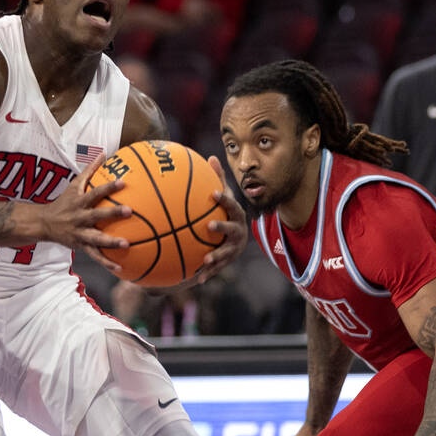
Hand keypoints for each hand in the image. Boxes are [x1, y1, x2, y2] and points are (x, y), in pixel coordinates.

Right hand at [44, 152, 131, 271]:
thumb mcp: (74, 185)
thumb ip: (90, 169)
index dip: (108, 187)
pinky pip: (95, 256)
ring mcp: (80, 233)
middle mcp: (80, 218)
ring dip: (111, 242)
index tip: (123, 181)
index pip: (95, 192)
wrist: (44, 223)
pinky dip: (106, 263)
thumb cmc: (64, 202)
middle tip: (130, 212)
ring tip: (127, 244)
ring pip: (96, 239)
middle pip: (97, 215)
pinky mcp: (80, 246)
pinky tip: (120, 268)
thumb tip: (105, 152)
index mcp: (80, 202)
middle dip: (112, 214)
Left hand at [194, 156, 247, 278]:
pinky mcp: (227, 262)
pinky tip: (197, 278)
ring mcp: (234, 248)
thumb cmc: (225, 213)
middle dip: (222, 228)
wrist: (234, 239)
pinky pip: (217, 269)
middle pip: (232, 230)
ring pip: (226, 253)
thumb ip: (218, 179)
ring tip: (206, 258)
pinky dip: (208, 273)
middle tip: (209, 226)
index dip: (224, 199)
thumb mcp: (224, 197)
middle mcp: (238, 232)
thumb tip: (211, 156)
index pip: (232, 205)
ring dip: (217, 256)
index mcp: (236, 215)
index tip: (213, 193)